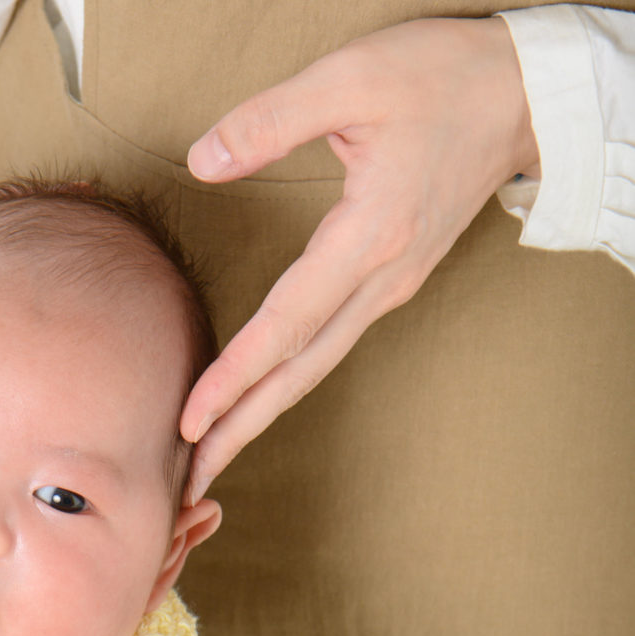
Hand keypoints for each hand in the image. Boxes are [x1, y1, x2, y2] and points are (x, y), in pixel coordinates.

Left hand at [182, 17, 540, 498]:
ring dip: (261, 414)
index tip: (190, 423)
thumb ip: (273, 120)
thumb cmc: (445, 77)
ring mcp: (390, 286)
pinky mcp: (392, 280)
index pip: (286, 324)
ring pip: (315, 366)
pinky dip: (287, 379)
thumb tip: (203, 161)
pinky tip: (257, 396)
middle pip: (300, 372)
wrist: (524, 95)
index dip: (234, 377)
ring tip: (212, 456)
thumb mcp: (353, 77)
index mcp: (370, 237)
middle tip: (189, 482)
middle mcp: (382, 279)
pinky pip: (329, 344)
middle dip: (241, 430)